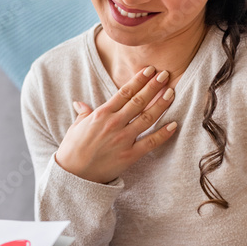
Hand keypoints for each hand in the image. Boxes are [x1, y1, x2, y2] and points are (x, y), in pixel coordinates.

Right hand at [55, 66, 176, 183]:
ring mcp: (123, 139)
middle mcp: (114, 124)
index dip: (138, 80)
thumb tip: (80, 103)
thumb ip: (83, 113)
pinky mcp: (129, 155)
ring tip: (171, 93)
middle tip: (165, 74)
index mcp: (101, 114)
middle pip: (138, 101)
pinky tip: (174, 124)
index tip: (149, 70)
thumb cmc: (72, 150)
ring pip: (147, 118)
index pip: (124, 92)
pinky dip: (163, 134)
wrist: (74, 175)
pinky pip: (150, 142)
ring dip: (161, 105)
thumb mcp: (75, 127)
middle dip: (153, 86)